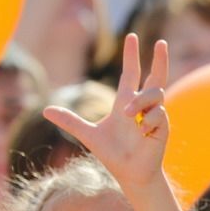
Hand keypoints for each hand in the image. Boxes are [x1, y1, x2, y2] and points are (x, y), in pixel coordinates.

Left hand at [44, 33, 169, 197]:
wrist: (129, 174)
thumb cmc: (113, 154)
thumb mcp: (88, 134)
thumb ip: (70, 121)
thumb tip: (45, 110)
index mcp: (127, 102)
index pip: (131, 73)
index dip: (131, 56)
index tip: (132, 37)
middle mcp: (143, 106)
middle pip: (156, 77)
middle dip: (160, 59)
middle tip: (161, 42)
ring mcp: (155, 116)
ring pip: (155, 94)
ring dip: (141, 100)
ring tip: (130, 116)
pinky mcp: (163, 127)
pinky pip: (159, 114)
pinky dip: (147, 121)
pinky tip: (143, 133)